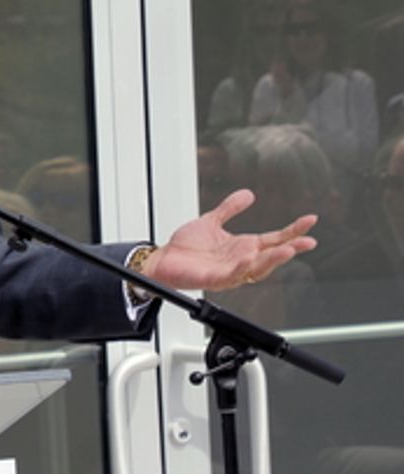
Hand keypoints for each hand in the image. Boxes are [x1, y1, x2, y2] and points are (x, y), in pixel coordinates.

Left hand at [142, 188, 316, 291]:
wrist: (162, 261)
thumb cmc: (185, 247)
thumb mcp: (211, 221)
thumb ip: (229, 209)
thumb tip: (248, 194)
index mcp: (243, 246)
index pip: (274, 239)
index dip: (293, 231)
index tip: (310, 220)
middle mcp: (240, 260)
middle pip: (272, 256)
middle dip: (291, 248)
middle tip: (307, 241)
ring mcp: (228, 271)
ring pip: (256, 268)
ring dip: (272, 260)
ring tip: (287, 249)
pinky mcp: (213, 279)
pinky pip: (231, 275)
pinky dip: (241, 267)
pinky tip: (248, 257)